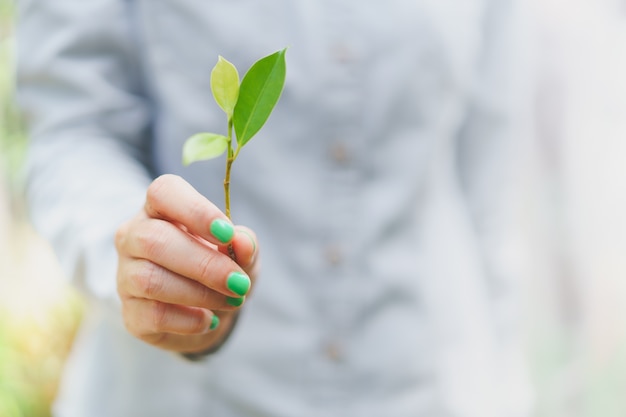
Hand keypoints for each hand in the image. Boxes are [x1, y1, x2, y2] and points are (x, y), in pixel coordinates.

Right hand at [115, 174, 258, 353]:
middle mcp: (134, 237)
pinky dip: (189, 320)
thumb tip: (242, 242)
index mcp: (160, 209)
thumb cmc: (222, 268)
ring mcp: (126, 276)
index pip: (163, 192)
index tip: (226, 234)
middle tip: (240, 283)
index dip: (195, 211)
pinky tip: (210, 319)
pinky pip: (153, 315)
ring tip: (232, 301)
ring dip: (200, 294)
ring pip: (150, 280)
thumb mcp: (241, 253)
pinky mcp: (130, 314)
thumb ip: (244, 243)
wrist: (210, 312)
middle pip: (153, 240)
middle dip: (204, 264)